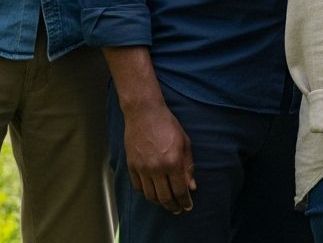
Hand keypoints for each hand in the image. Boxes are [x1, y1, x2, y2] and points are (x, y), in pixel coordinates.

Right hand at [123, 98, 195, 212]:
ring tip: (166, 203)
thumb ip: (188, 166)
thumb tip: (191, 186)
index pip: (179, 190)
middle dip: (173, 206)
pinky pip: (138, 187)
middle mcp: (156, 168)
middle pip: (165, 197)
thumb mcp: (184, 142)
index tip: (188, 206)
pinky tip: (152, 193)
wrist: (145, 113)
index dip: (184, 201)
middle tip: (178, 209)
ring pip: (150, 196)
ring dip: (159, 202)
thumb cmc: (167, 124)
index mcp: (172, 161)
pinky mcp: (132, 167)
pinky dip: (146, 193)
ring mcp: (142, 169)